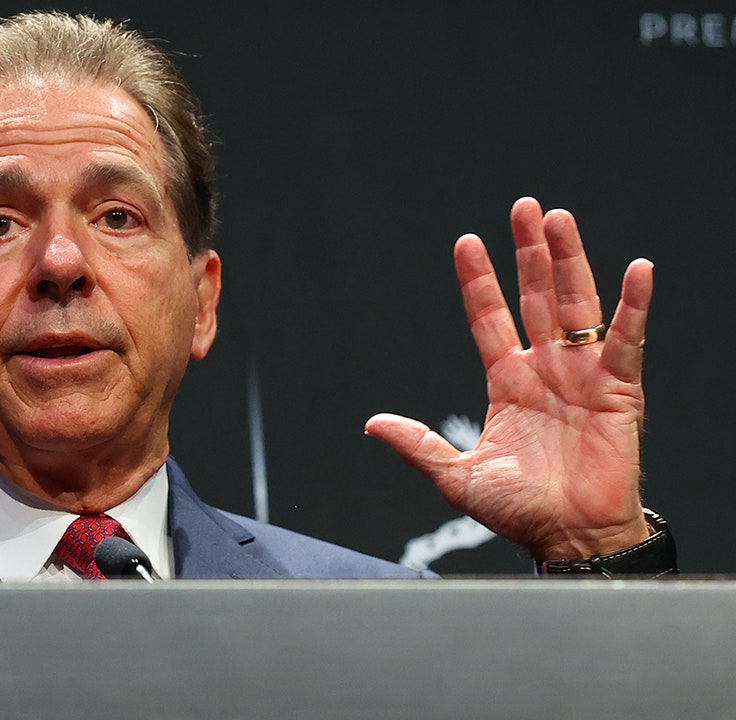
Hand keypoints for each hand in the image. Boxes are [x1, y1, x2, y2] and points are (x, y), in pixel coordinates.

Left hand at [365, 197, 652, 560]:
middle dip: (529, 253)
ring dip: (570, 261)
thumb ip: (419, 444)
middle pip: (536, 297)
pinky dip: (634, 305)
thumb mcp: (457, 476)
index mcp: (506, 382)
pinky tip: (636, 269)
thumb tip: (372, 423)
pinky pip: (625, 340)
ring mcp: (582, 375)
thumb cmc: (520, 511)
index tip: (465, 243)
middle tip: (523, 208)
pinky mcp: (618, 389)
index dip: (478, 282)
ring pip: (576, 305)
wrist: (570, 536)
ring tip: (559, 219)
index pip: (488, 318)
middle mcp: (545, 369)